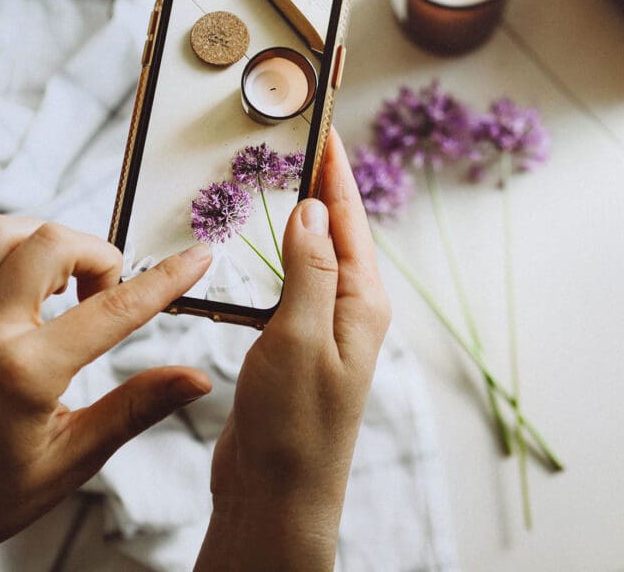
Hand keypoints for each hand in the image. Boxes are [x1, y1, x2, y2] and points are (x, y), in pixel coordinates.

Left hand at [0, 217, 212, 549]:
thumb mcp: (66, 461)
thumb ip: (133, 409)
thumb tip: (195, 380)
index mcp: (24, 374)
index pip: (115, 309)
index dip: (166, 279)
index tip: (198, 258)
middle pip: (52, 244)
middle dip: (97, 255)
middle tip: (104, 292)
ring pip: (0, 231)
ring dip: (45, 242)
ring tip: (61, 280)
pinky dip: (5, 249)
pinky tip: (21, 281)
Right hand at [195, 129, 391, 571]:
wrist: (277, 493)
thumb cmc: (297, 425)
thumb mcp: (303, 337)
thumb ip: (310, 271)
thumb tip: (312, 211)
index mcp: (362, 302)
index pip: (350, 221)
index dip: (337, 173)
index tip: (326, 131)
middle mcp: (349, 309)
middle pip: (335, 232)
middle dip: (319, 188)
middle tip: (297, 147)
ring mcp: (323, 326)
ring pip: (311, 257)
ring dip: (297, 221)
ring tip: (277, 185)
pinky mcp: (295, 343)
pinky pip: (290, 285)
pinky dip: (276, 257)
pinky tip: (261, 248)